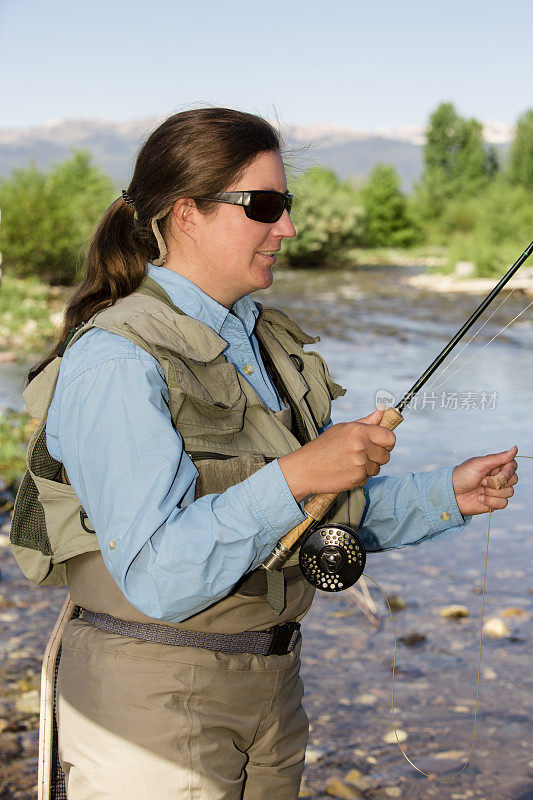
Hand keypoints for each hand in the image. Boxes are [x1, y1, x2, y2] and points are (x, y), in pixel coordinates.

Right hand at [279, 408, 395, 502]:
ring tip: (350, 464)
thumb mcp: (342, 429)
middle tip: (361, 456)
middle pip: (386, 455)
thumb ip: (366, 422)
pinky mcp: (357, 478)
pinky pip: (368, 478)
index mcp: (359, 430)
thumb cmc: (323, 447)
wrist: (305, 469)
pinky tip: (346, 472)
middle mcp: (361, 445)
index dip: (387, 442)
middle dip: (377, 457)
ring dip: (368, 468)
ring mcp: (360, 463)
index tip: (381, 445)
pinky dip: (359, 477)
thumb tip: (383, 411)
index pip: (390, 437)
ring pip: (377, 468)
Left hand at [452, 446, 517, 516]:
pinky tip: (480, 498)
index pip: (512, 466)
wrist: (451, 494)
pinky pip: (504, 503)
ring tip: (478, 490)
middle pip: (513, 480)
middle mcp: (498, 477)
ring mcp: (497, 490)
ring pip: (509, 492)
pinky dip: (491, 501)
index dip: (507, 471)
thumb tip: (516, 448)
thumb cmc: (463, 475)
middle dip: (496, 482)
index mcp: (495, 466)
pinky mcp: (495, 502)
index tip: (494, 472)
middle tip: (481, 481)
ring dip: (492, 492)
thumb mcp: (479, 464)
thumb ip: (498, 458)